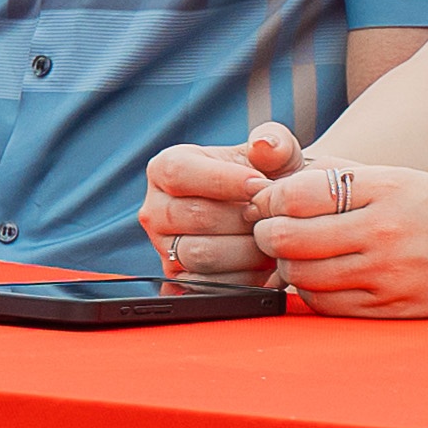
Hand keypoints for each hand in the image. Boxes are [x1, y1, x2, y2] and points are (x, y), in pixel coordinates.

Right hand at [134, 126, 290, 287]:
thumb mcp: (272, 153)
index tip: (260, 184)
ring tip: (269, 239)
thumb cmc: (264, 178)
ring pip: (201, 254)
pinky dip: (241, 278)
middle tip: (271, 217)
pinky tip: (261, 263)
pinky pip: (208, 285)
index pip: (180, 172)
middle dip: (242, 219)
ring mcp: (164, 247)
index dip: (222, 180)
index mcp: (165, 168)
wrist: (267, 215)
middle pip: (193, 216)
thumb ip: (273, 142)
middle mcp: (155, 209)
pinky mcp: (179, 279)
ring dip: (245, 250)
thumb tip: (265, 145)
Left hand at [242, 148, 427, 316]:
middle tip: (268, 230)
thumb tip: (269, 190)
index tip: (266, 202)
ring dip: (285, 265)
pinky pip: (326, 305)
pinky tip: (320, 277)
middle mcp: (385, 231)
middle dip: (266, 233)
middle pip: (288, 238)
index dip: (269, 199)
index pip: (297, 195)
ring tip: (294, 254)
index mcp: (384, 188)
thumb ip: (333, 177)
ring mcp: (389, 275)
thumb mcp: (392, 177)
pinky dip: (310, 291)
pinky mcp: (391, 308)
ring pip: (301, 276)